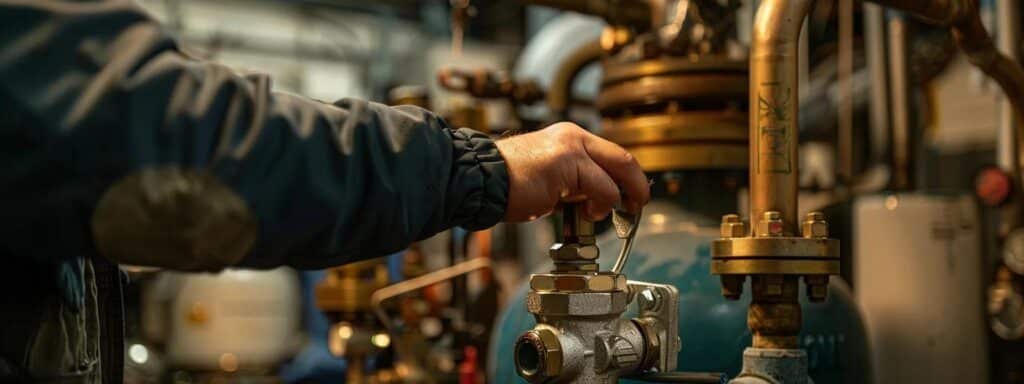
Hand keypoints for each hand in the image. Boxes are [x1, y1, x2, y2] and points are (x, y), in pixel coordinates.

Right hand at [495, 122, 649, 221]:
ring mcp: (571, 148)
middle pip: (624, 159)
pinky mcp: (567, 164)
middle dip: (637, 186)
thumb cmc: (508, 184)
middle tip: (637, 206)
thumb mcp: (550, 178)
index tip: (629, 198)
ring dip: (616, 200)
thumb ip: (574, 183)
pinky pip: (602, 189)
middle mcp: (573, 137)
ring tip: (598, 214)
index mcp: (569, 137)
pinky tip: (584, 214)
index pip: (611, 154)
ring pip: (618, 173)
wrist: (480, 180)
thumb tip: (594, 200)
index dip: (627, 178)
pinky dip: (601, 206)